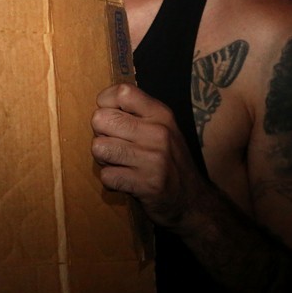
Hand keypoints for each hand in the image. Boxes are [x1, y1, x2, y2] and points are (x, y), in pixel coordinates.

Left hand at [90, 82, 207, 229]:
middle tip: (115, 145)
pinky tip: (125, 181)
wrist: (192, 201)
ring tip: (119, 163)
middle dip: (100, 134)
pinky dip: (111, 181)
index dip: (105, 103)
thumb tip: (100, 105)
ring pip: (99, 147)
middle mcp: (158, 132)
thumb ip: (136, 113)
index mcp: (161, 114)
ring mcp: (153, 159)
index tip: (111, 117)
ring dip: (103, 159)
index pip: (122, 92)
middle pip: (100, 119)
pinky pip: (106, 175)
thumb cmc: (168, 160)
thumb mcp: (162, 128)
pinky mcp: (147, 184)